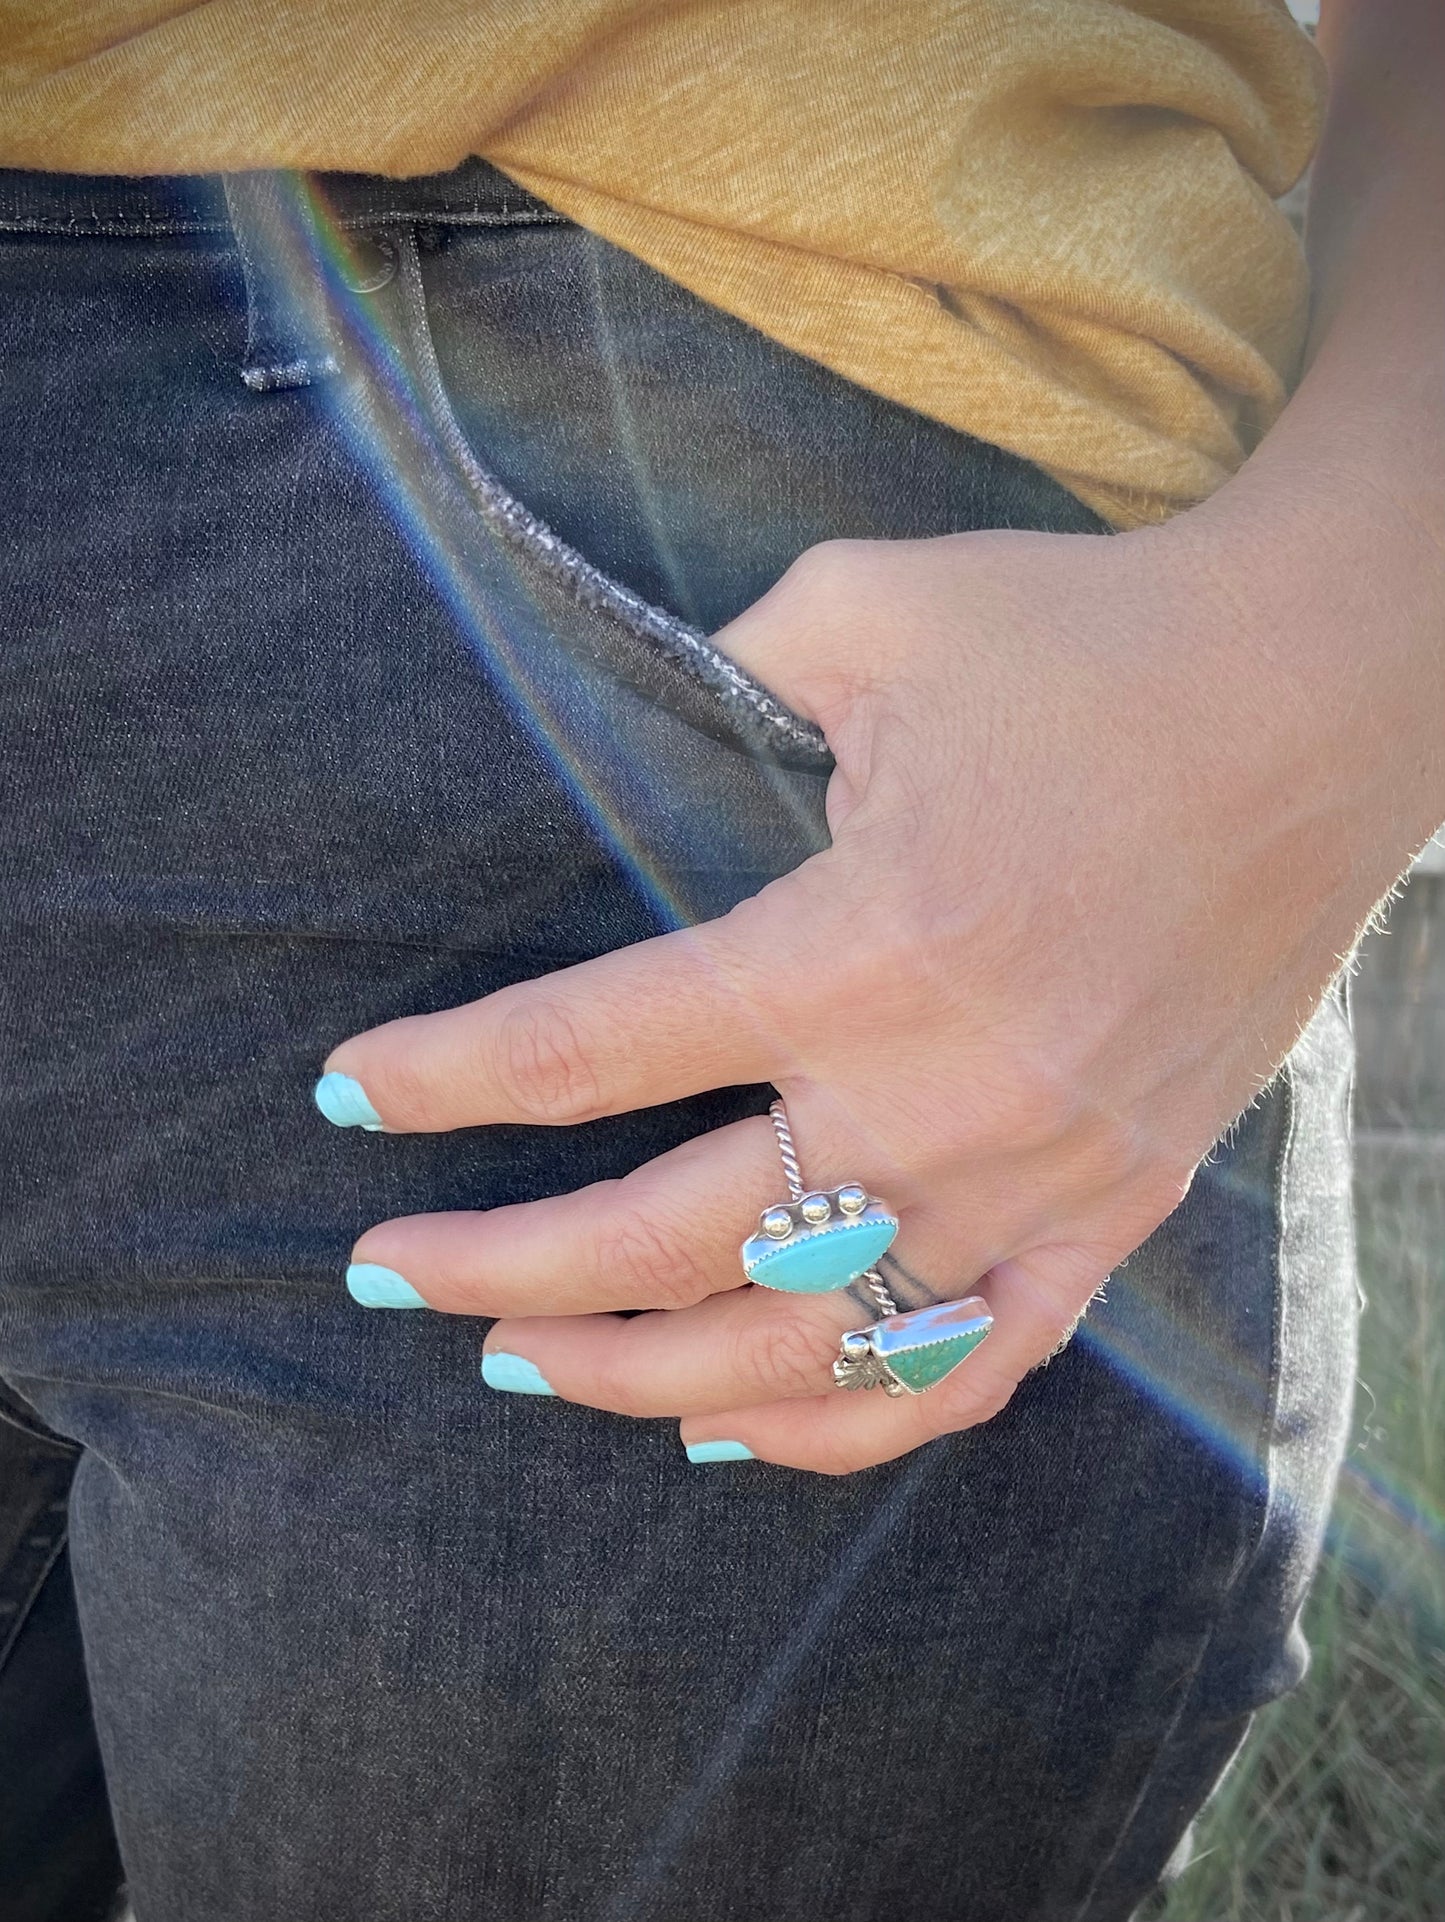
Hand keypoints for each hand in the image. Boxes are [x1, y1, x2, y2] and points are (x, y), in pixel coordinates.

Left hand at [322, 515, 1401, 1472]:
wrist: (1325, 699)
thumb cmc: (1097, 643)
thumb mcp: (876, 605)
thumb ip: (726, 665)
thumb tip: (646, 706)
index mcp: (854, 944)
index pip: (586, 1048)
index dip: (441, 1082)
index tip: (349, 1100)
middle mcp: (935, 1093)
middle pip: (664, 1239)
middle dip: (496, 1271)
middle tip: (394, 1277)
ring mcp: (1035, 1177)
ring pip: (803, 1350)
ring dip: (644, 1378)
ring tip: (533, 1369)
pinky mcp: (1116, 1208)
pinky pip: (970, 1371)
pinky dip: (844, 1426)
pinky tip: (742, 1424)